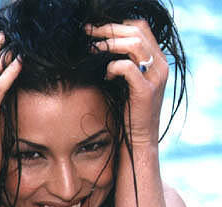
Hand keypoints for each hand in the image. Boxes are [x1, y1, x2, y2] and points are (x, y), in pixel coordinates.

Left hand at [86, 20, 168, 148]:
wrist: (138, 138)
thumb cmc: (128, 111)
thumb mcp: (127, 82)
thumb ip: (122, 63)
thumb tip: (100, 45)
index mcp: (157, 59)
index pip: (140, 27)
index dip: (117, 24)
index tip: (95, 29)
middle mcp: (160, 65)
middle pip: (136, 31)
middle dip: (108, 29)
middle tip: (88, 32)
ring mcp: (155, 78)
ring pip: (134, 44)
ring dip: (109, 44)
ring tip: (92, 49)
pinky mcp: (145, 91)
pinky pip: (127, 67)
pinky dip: (112, 68)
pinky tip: (106, 76)